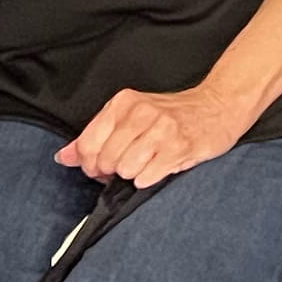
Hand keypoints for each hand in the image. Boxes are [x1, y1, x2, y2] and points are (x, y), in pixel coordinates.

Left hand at [59, 79, 258, 187]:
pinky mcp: (180, 146)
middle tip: (129, 166)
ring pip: (125, 170)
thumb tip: (63, 157)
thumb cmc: (172, 115)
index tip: (103, 167)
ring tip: (147, 164)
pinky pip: (147, 176)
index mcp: (123, 102)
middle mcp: (141, 112)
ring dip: (134, 175)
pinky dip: (150, 178)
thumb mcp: (130, 116)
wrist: (218, 106)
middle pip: (105, 161)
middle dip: (113, 172)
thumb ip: (94, 136)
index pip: (87, 145)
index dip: (91, 165)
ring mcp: (162, 129)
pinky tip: (160, 167)